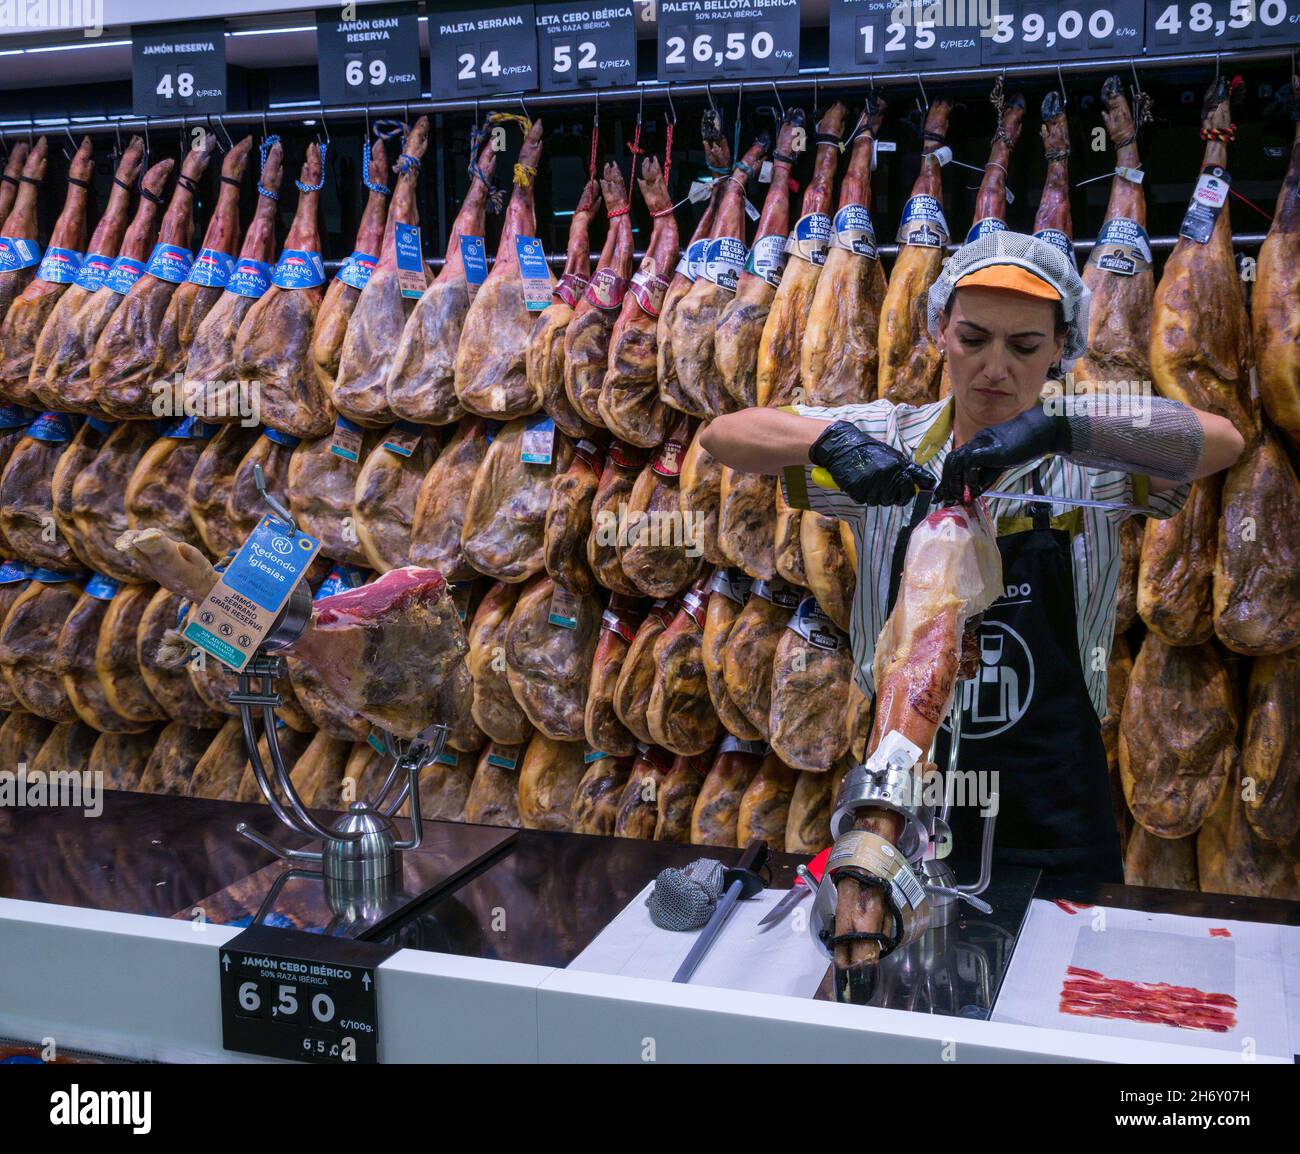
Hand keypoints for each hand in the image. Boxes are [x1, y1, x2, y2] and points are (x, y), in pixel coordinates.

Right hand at [809, 421, 935, 505]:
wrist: (843, 446)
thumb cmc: (869, 450)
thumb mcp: (893, 455)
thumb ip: (909, 470)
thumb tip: (929, 484)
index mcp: (897, 467)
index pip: (909, 491)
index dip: (906, 495)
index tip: (902, 495)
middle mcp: (885, 476)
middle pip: (893, 500)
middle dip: (888, 496)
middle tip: (880, 486)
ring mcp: (870, 484)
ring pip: (877, 502)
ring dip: (873, 495)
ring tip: (867, 481)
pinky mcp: (856, 489)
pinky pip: (862, 501)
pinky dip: (860, 495)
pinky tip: (858, 483)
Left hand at [937, 406, 1068, 502]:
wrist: (1041, 432)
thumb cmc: (1024, 447)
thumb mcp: (1000, 466)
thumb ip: (985, 477)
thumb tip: (972, 493)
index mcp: (977, 445)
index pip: (955, 460)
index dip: (947, 478)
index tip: (944, 494)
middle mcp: (975, 442)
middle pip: (951, 461)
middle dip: (946, 482)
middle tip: (948, 499)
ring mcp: (981, 443)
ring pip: (956, 461)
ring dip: (954, 481)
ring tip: (959, 496)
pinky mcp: (989, 448)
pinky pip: (970, 462)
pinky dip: (969, 478)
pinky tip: (975, 488)